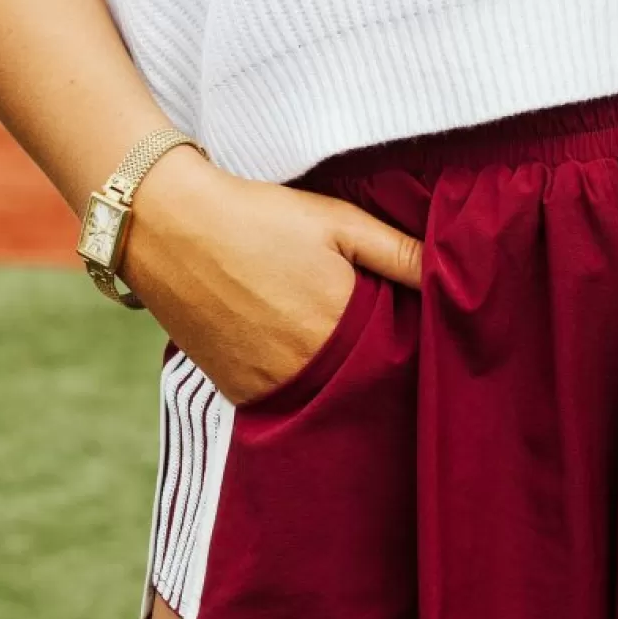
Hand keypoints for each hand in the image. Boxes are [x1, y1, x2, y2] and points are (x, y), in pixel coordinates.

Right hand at [119, 147, 423, 404]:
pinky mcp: (236, 394)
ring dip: (335, 379)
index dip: (406, 342)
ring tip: (323, 337)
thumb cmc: (258, 216)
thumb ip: (398, 252)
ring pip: (323, 397)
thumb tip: (449, 274)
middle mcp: (306, 370)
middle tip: (367, 332)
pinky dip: (296, 385)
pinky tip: (291, 349)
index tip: (406, 325)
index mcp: (341, 328)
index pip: (399, 357)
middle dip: (373, 365)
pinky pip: (284, 402)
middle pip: (362, 383)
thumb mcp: (338, 221)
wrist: (168, 226)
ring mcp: (268, 387)